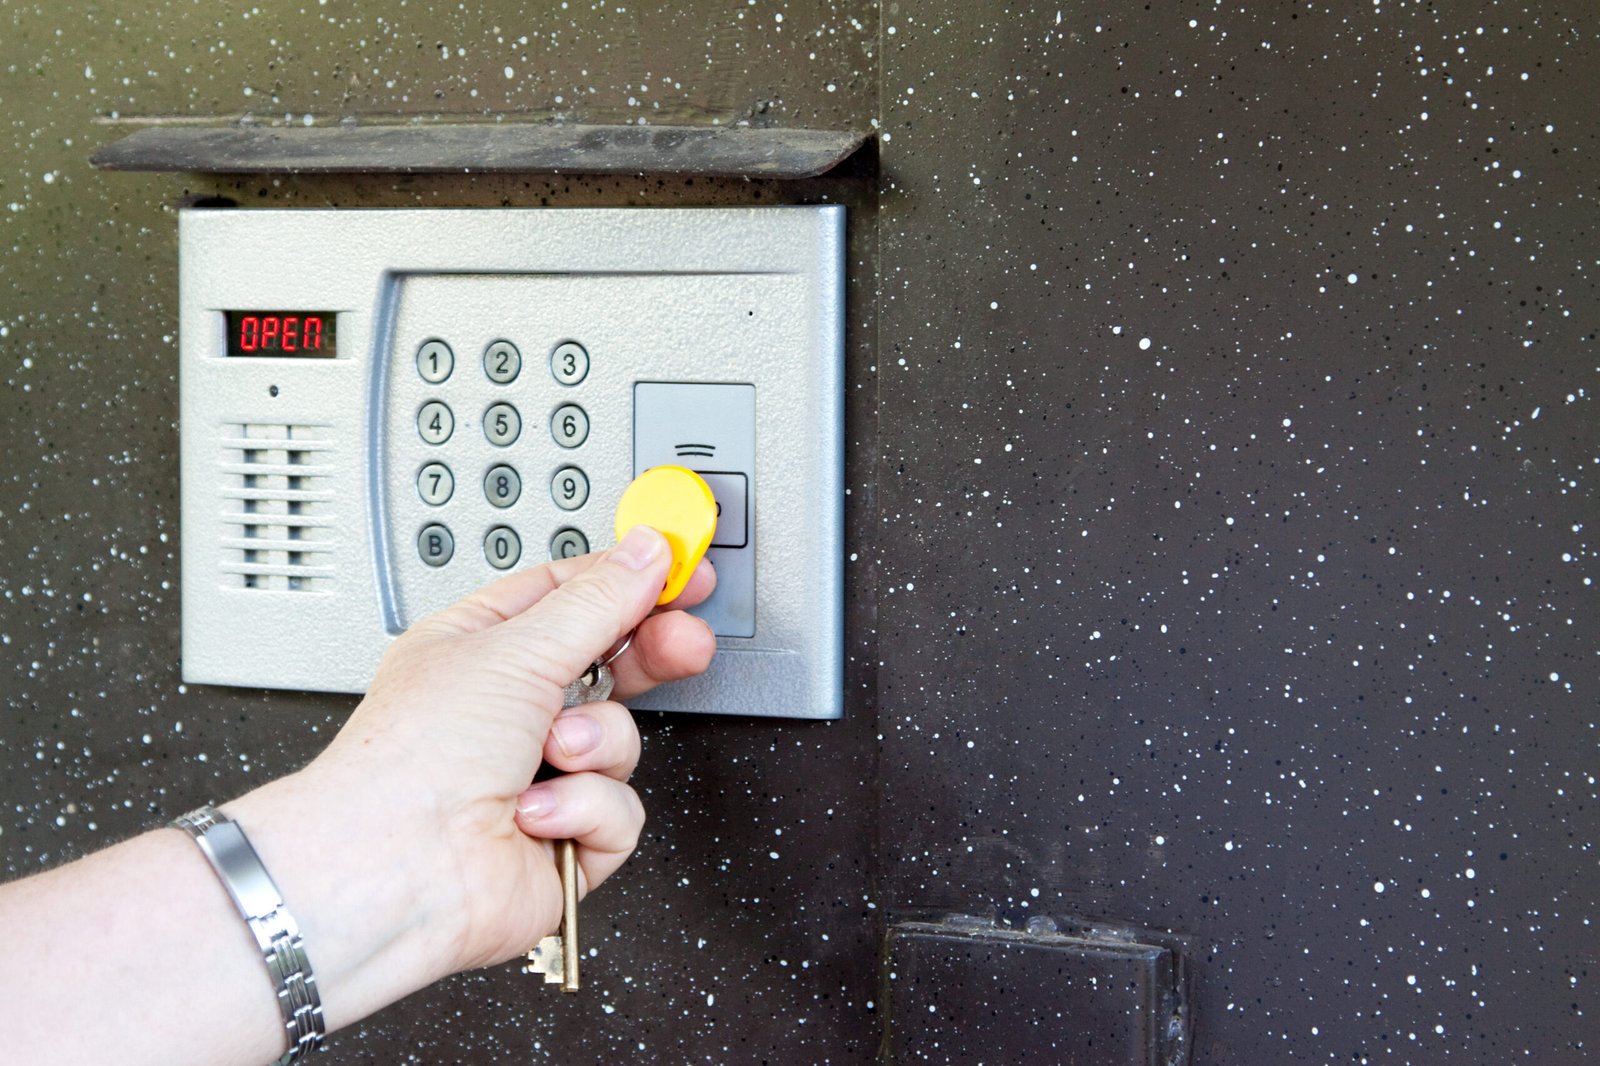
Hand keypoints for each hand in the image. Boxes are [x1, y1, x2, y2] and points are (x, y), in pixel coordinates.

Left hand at [226, 526, 715, 1026]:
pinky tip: (534, 813)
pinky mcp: (564, 838)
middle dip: (649, 656)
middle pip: (610, 667)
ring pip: (622, 742)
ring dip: (595, 746)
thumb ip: (597, 600)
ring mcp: (538, 776)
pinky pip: (621, 811)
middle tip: (682, 644)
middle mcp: (509, 713)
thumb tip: (643, 555)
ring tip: (552, 754)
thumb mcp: (514, 650)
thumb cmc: (412, 762)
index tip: (682, 572)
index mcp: (481, 650)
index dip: (630, 583)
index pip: (572, 597)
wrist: (396, 873)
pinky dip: (583, 811)